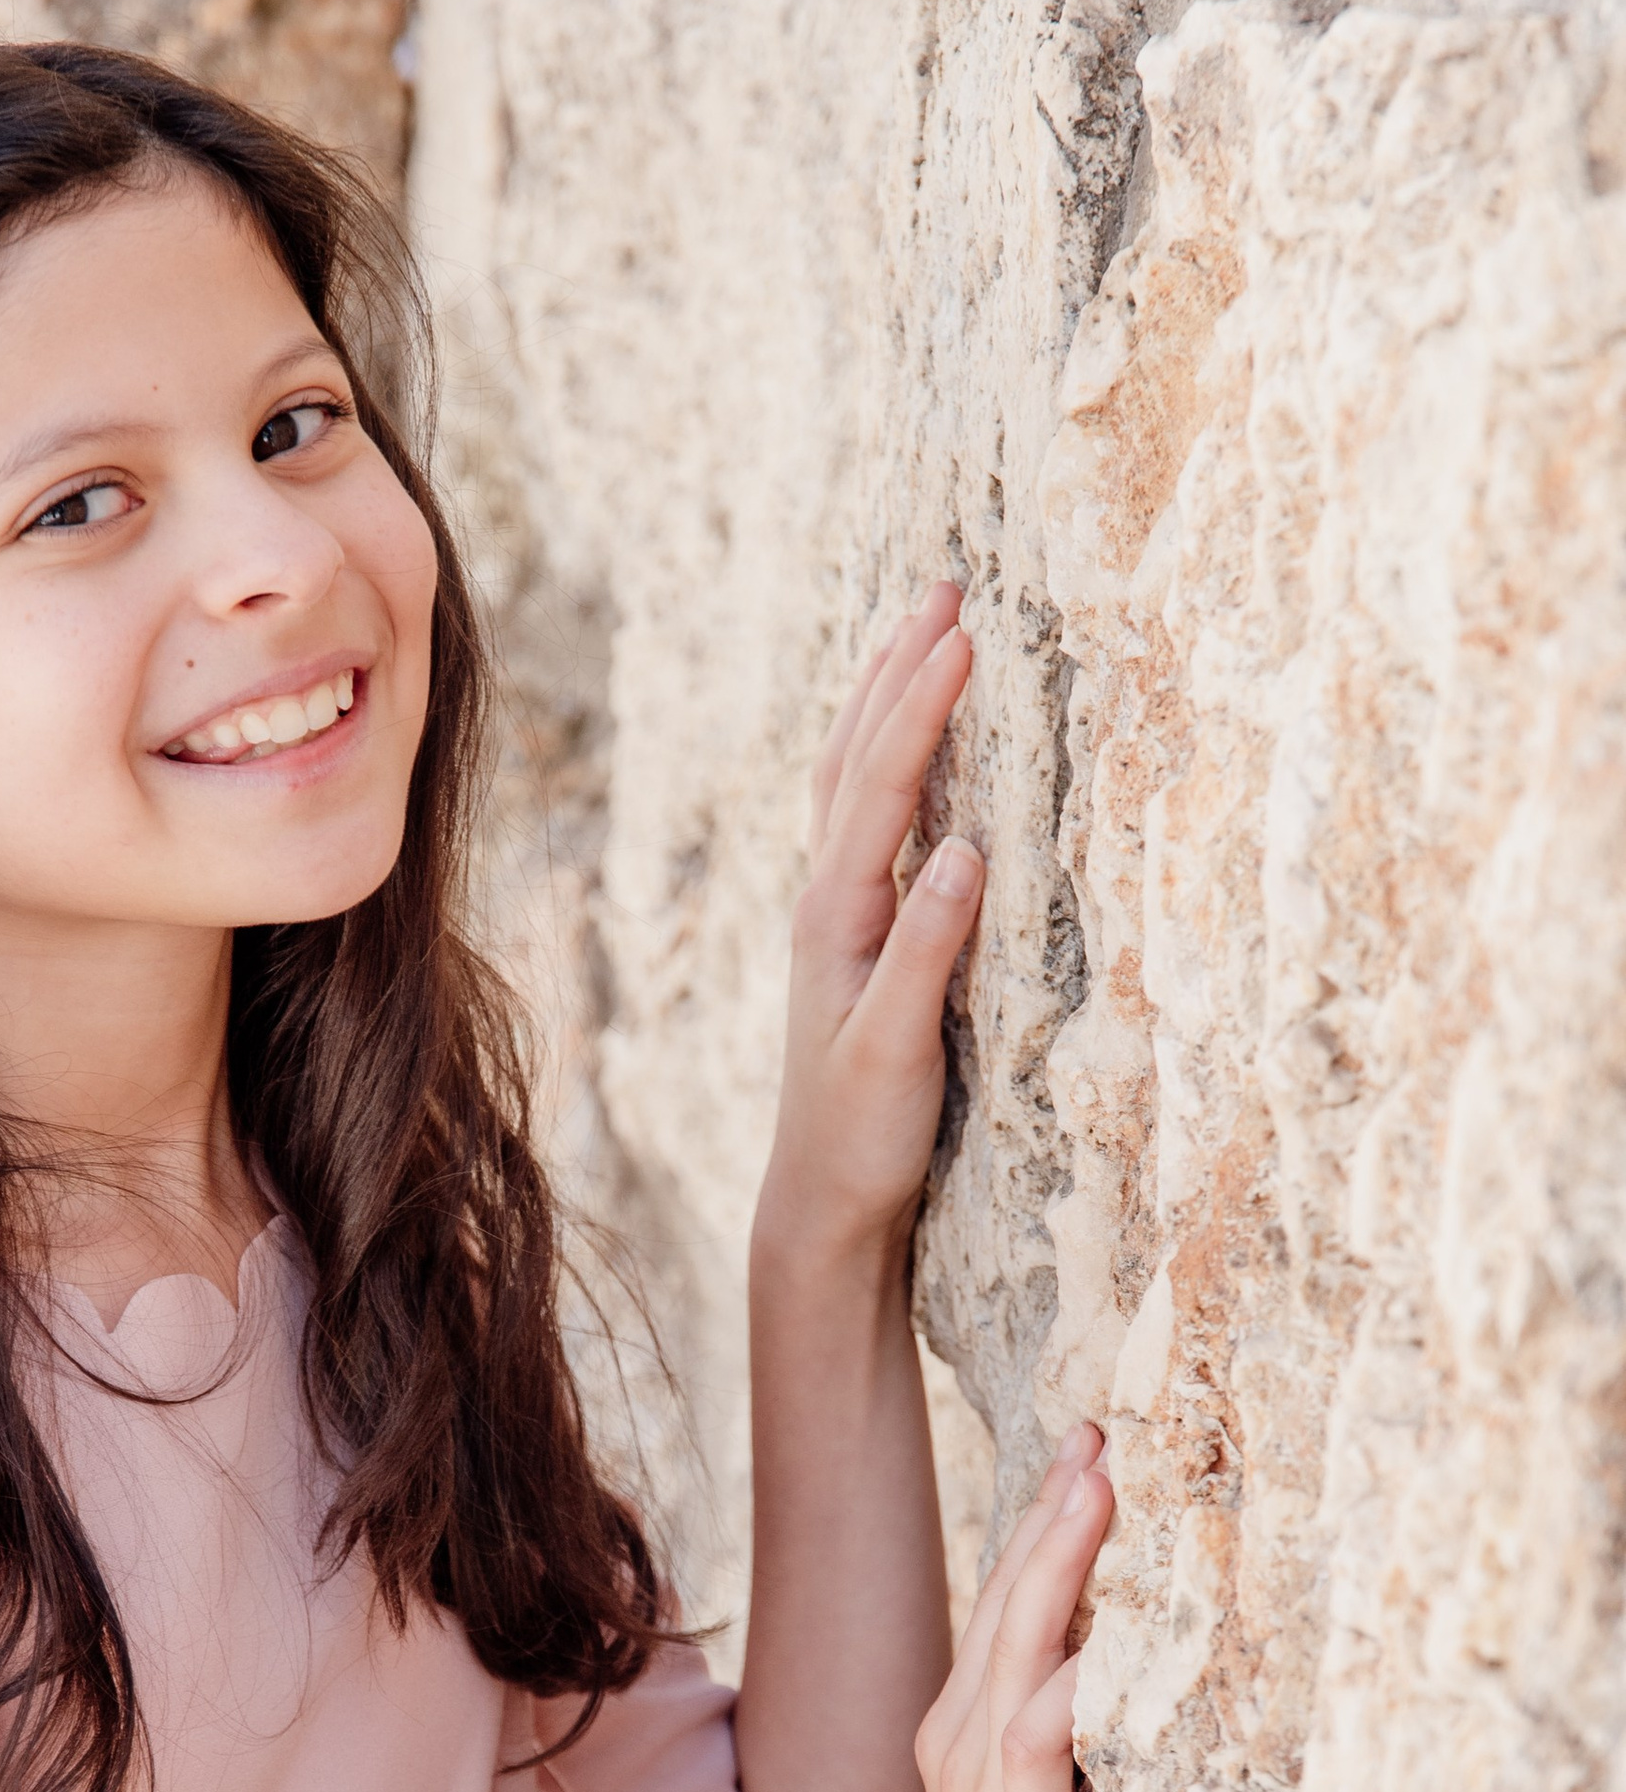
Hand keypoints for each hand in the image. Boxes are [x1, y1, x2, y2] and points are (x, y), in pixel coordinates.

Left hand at [757, 580, 981, 1276]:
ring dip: (885, 701)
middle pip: (856, 761)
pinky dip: (886, 760)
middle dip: (899, 670)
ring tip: (922, 631)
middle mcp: (828, 905)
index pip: (880, 790)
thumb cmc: (863, 1135)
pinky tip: (908, 747)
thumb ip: (928, 953)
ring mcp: (837, 918)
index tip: (962, 633)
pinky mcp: (857, 939)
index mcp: (837, 919)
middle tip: (945, 588)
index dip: (921, 709)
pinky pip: (867, 821)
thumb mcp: (898, 1050)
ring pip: (853, 782)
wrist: (820, 1203)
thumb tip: (970, 850)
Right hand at [911, 1426, 1128, 1791]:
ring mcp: (985, 1780)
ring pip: (1022, 1639)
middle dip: (1055, 1511)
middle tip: (1096, 1432)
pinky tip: (1115, 1634)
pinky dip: (1082, 1676)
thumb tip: (1145, 1691)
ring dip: (1061, 1558)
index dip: (1046, 1529)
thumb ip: (1085, 1754)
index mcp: (969, 1734)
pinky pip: (1048, 1729)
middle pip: (1010, 1599)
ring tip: (1100, 1484)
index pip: (1009, 1608)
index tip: (1089, 1453)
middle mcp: (964, 1739)